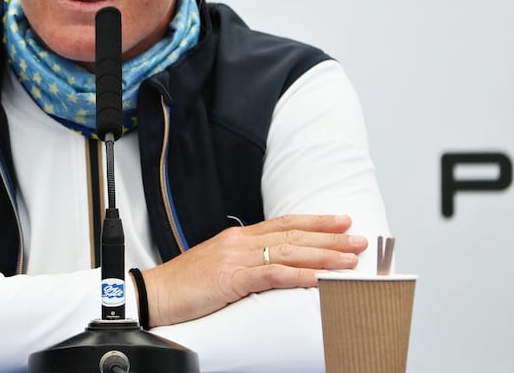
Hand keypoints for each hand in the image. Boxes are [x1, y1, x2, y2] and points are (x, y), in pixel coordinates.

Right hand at [141, 214, 366, 327]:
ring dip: (323, 256)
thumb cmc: (183, 285)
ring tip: (350, 260)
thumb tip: (270, 268)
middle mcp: (239, 241)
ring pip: (289, 252)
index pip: (283, 224)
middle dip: (330, 237)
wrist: (154, 293)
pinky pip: (273, 275)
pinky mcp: (232, 278)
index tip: (340, 221)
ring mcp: (236, 258)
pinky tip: (319, 278)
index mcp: (237, 237)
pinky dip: (299, 275)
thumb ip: (243, 263)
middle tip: (358, 238)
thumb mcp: (218, 267)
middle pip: (293, 235)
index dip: (314, 221)